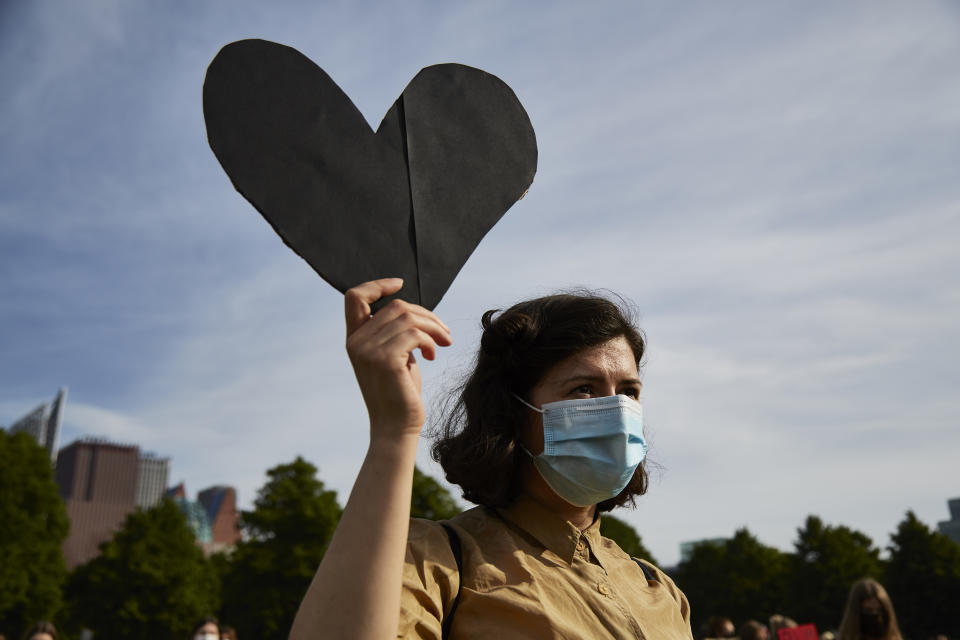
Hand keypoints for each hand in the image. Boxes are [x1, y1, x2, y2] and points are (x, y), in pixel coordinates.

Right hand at [345, 278, 451, 438]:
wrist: (396, 428)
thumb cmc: (399, 393)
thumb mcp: (394, 357)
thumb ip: (395, 334)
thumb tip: (415, 312)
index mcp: (354, 339)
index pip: (354, 297)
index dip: (377, 285)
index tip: (400, 284)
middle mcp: (356, 342)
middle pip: (395, 306)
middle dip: (426, 315)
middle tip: (444, 333)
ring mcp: (368, 351)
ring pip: (408, 318)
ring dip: (433, 327)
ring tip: (443, 343)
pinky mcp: (385, 360)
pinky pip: (414, 334)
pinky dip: (430, 340)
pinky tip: (434, 356)